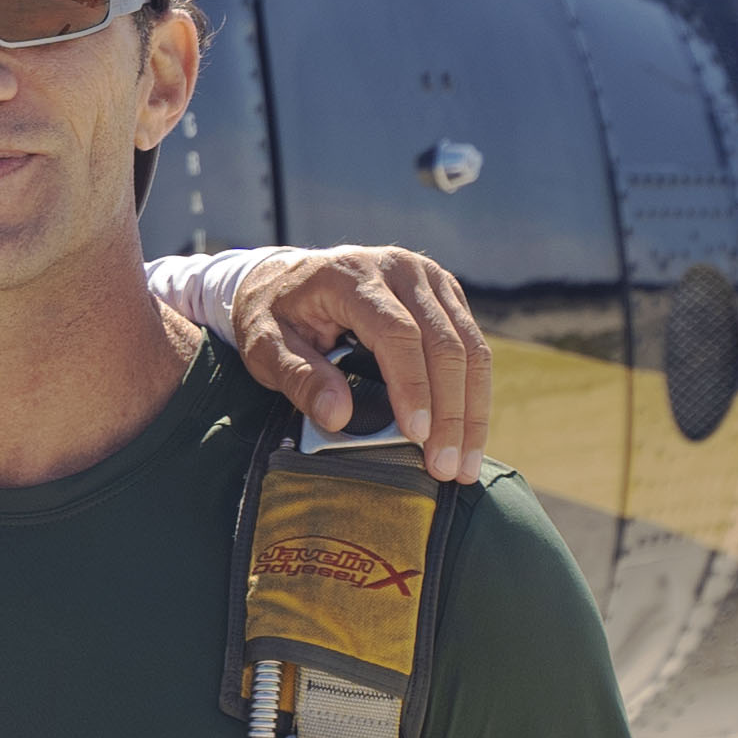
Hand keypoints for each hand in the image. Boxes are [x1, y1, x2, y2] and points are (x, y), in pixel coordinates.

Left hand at [225, 245, 492, 487]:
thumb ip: (298, 377)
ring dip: (473, 411)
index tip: (417, 435)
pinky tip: (468, 434)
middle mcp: (400, 270)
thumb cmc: (273, 315)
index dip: (412, 386)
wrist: (284, 277)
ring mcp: (429, 280)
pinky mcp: (445, 295)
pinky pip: (473, 346)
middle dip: (451, 412)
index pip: (396, 333)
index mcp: (352, 275)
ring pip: (471, 347)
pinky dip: (474, 394)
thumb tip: (337, 416)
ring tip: (465, 463)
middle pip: (444, 343)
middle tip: (446, 467)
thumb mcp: (263, 345)